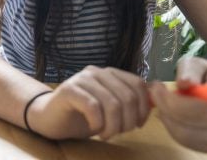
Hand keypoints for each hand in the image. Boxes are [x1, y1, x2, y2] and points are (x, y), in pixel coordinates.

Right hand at [27, 66, 150, 139]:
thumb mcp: (110, 108)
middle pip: (127, 96)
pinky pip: (93, 107)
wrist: (50, 118)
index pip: (138, 84)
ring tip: (106, 134)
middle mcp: (96, 72)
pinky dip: (98, 123)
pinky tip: (94, 128)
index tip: (138, 125)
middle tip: (119, 133)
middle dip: (128, 121)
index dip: (143, 107)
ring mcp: (82, 79)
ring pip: (112, 104)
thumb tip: (156, 101)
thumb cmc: (82, 115)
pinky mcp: (69, 89)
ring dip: (113, 126)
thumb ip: (128, 101)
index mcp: (109, 73)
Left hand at [148, 56, 206, 152]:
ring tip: (162, 103)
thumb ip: (189, 70)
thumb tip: (183, 83)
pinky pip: (186, 143)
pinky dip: (172, 128)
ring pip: (186, 136)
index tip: (158, 87)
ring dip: (167, 118)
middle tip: (154, 93)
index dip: (176, 100)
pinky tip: (169, 115)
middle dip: (166, 108)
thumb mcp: (196, 64)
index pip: (204, 106)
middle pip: (193, 123)